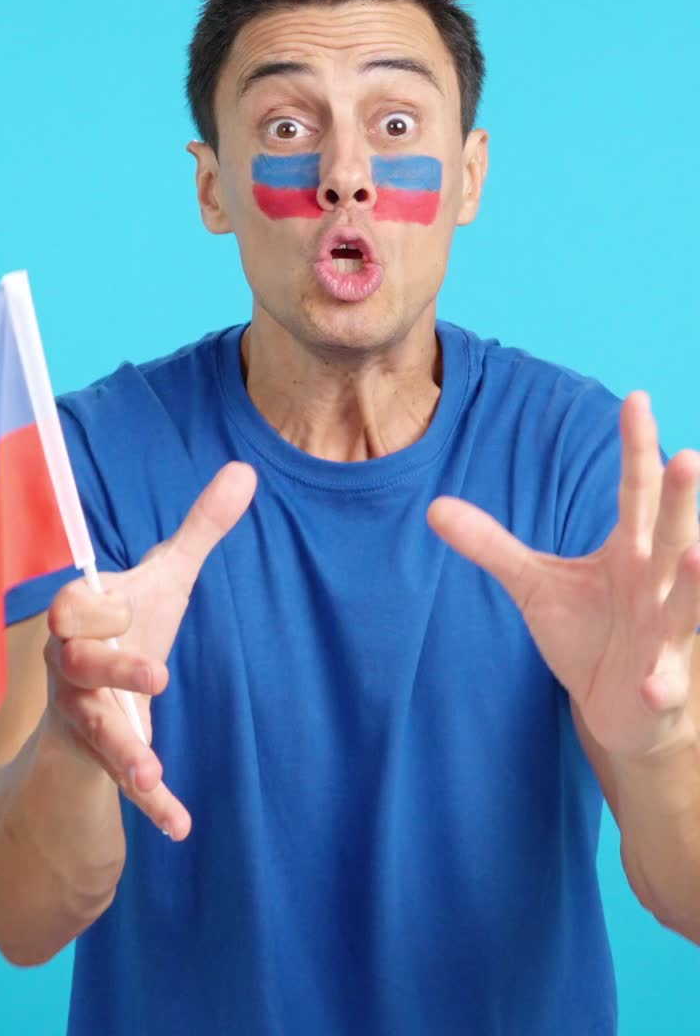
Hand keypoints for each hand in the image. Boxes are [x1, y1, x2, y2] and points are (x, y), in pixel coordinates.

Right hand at [43, 461, 255, 839]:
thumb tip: (247, 471)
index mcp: (81, 617)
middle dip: (112, 671)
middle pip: (78, 668)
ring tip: (152, 774)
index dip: (94, 610)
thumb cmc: (130, 624)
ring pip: (95, 730)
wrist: (98, 688)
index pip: (72, 608)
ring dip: (123, 752)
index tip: (124, 607)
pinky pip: (121, 781)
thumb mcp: (165, 577)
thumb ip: (201, 528)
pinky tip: (180, 826)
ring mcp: (85, 714)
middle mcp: (72, 667)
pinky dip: (150, 805)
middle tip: (159, 677)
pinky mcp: (104, 754)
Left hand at [428, 392, 699, 759]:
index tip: (636, 398)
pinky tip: (656, 684)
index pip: (635, 491)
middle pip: (669, 535)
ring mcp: (663, 634)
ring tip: (697, 556)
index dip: (636, 448)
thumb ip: (491, 544)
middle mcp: (655, 582)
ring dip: (693, 582)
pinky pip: (664, 683)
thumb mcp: (532, 583)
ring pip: (686, 603)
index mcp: (630, 549)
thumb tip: (433, 507)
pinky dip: (662, 684)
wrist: (620, 708)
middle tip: (689, 455)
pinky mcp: (659, 684)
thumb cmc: (587, 633)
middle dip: (680, 500)